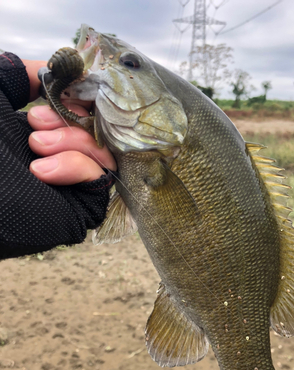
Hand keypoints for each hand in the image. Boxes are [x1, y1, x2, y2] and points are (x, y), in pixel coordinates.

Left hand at [23, 59, 115, 184]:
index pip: (82, 110)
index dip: (79, 98)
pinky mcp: (81, 206)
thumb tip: (58, 69)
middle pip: (97, 128)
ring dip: (73, 142)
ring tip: (35, 147)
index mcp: (40, 130)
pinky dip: (76, 165)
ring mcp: (71, 181)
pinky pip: (100, 177)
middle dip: (72, 119)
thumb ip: (21, 73)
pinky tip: (42, 172)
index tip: (59, 92)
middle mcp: (60, 154)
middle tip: (35, 122)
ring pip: (103, 152)